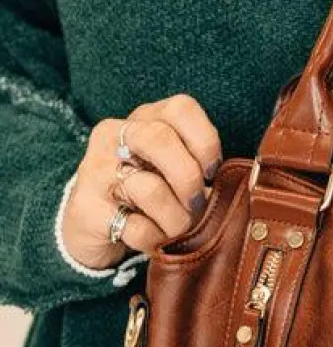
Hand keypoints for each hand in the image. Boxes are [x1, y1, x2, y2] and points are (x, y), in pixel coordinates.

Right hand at [62, 93, 223, 269]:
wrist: (91, 224)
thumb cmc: (146, 190)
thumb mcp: (170, 167)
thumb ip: (197, 163)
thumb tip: (233, 181)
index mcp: (143, 119)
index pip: (180, 108)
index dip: (205, 141)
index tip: (212, 171)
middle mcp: (114, 136)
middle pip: (160, 139)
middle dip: (189, 178)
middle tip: (197, 202)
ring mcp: (96, 170)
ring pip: (149, 188)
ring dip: (176, 218)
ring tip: (176, 226)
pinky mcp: (87, 208)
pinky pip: (136, 227)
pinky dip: (155, 238)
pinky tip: (152, 237)